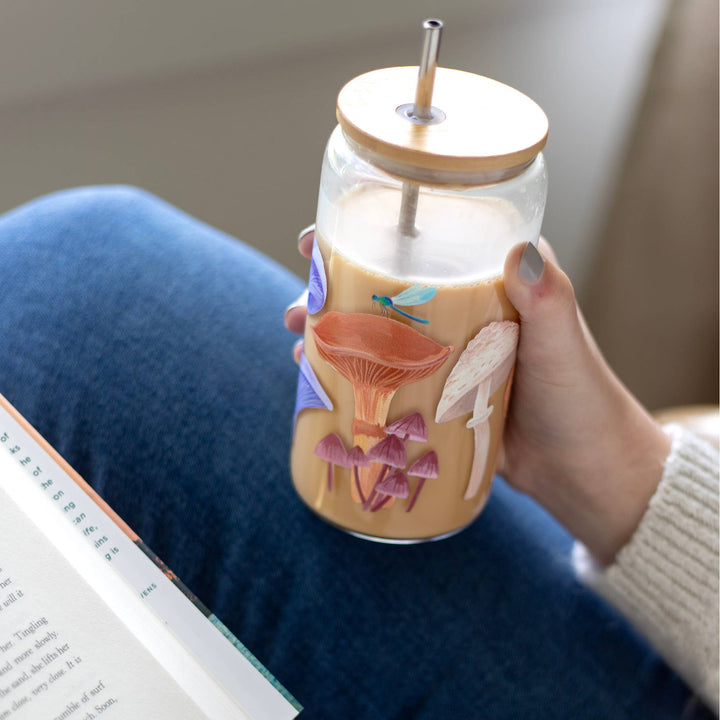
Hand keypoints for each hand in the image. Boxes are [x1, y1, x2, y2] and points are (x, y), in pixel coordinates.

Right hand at [284, 227, 670, 564]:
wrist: (583, 468)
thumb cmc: (580, 397)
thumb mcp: (561, 342)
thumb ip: (546, 298)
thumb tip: (520, 252)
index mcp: (491, 282)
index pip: (424, 244)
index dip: (369, 235)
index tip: (323, 237)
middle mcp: (462, 310)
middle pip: (386, 288)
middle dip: (335, 289)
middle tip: (302, 303)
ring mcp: (444, 354)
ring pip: (377, 332)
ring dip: (335, 333)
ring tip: (301, 342)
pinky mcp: (436, 394)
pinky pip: (385, 377)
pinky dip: (352, 374)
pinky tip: (321, 379)